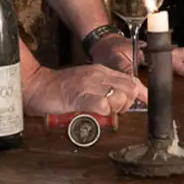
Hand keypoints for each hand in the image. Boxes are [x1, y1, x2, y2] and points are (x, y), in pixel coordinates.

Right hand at [23, 64, 143, 117]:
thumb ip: (104, 86)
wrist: (38, 85)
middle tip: (116, 109)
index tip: (146, 101)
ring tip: (104, 111)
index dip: (141, 93)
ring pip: (118, 97)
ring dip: (116, 108)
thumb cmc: (61, 87)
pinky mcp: (79, 97)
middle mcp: (97, 75)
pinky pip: (101, 105)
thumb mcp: (88, 81)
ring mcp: (88, 85)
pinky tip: (96, 112)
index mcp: (101, 71)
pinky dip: (104, 112)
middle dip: (128, 102)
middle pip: (129, 88)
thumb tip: (122, 96)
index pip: (130, 79)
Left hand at [92, 34, 183, 77]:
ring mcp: (156, 51)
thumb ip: (128, 76)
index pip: (168, 55)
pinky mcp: (156, 56)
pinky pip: (174, 58)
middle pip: (179, 52)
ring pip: (179, 54)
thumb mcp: (114, 63)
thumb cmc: (108, 52)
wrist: (103, 42)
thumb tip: (144, 96)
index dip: (180, 65)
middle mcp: (154, 49)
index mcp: (146, 49)